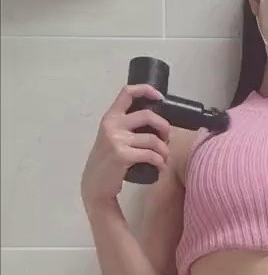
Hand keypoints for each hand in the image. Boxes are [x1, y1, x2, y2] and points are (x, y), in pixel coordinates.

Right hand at [81, 84, 170, 209]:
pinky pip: (150, 154)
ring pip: (153, 139)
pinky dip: (160, 162)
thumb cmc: (108, 159)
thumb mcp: (113, 136)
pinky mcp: (122, 155)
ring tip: (164, 157)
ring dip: (164, 150)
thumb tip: (158, 120)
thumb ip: (128, 125)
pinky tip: (161, 167)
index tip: (160, 97)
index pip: (127, 92)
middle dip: (164, 126)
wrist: (94, 185)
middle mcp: (112, 125)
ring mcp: (116, 140)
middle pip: (148, 115)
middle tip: (167, 138)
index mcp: (111, 117)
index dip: (146, 90)